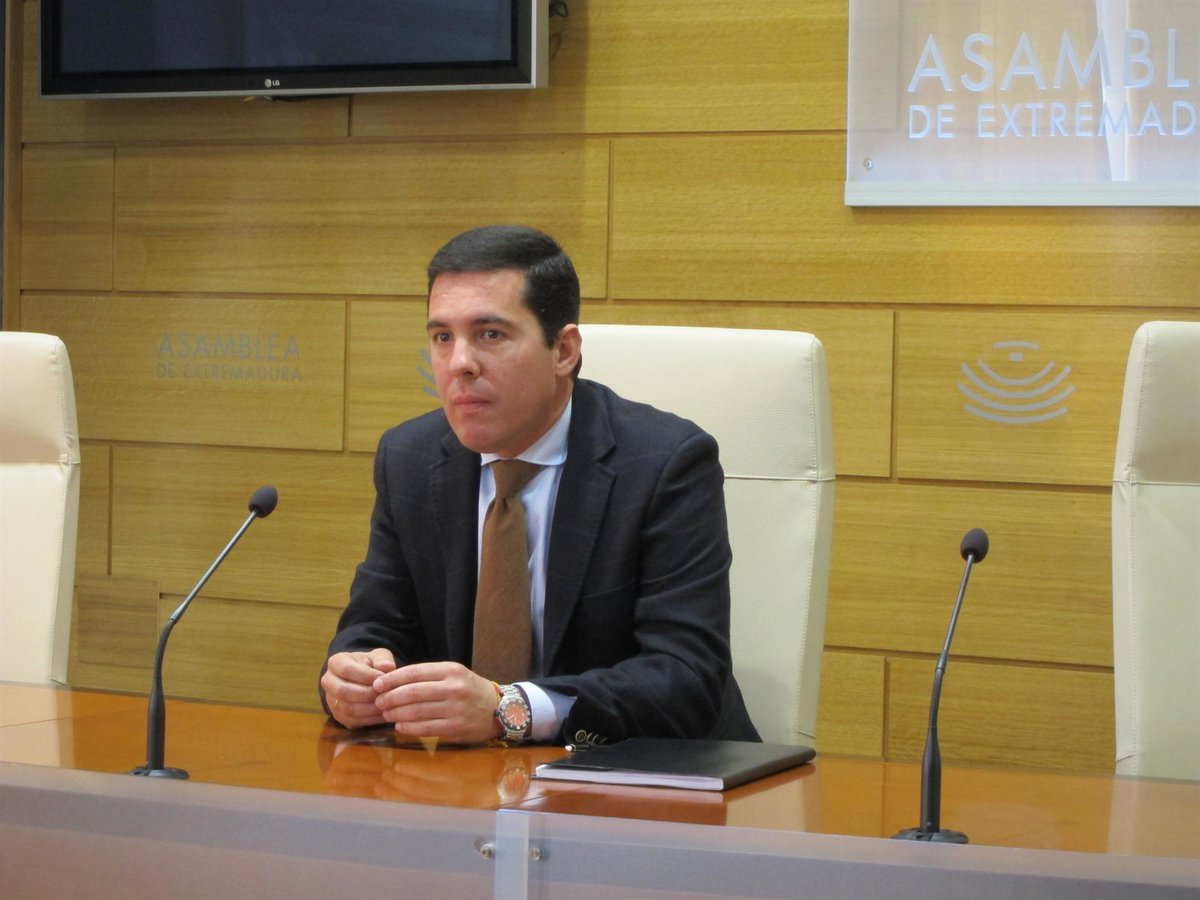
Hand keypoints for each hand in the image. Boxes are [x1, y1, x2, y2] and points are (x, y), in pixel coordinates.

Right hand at [321, 648, 396, 727]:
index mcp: (335, 662)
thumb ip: (383, 659)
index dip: (366, 675)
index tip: (384, 678)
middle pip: (343, 691)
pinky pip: (352, 721)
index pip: (346, 669)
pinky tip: (383, 713)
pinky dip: (370, 719)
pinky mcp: (338, 716)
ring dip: (369, 708)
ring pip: (347, 708)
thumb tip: (388, 667)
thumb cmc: (371, 665)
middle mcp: (328, 681)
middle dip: (367, 694)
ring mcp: (331, 700)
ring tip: (386, 703)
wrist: (364, 680)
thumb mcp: (378, 656)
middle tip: (385, 693)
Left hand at [373, 661, 502, 744]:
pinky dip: (408, 727)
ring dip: (396, 714)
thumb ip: (428, 676)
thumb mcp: (454, 674)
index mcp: (451, 670)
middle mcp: (453, 688)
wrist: (499, 709)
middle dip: (389, 698)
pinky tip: (400, 726)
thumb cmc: (470, 690)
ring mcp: (455, 709)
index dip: (392, 679)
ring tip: (386, 714)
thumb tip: (394, 681)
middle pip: (412, 692)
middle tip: (378, 702)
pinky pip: (424, 728)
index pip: (414, 672)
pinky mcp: (455, 728)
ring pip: (415, 711)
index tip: (377, 685)